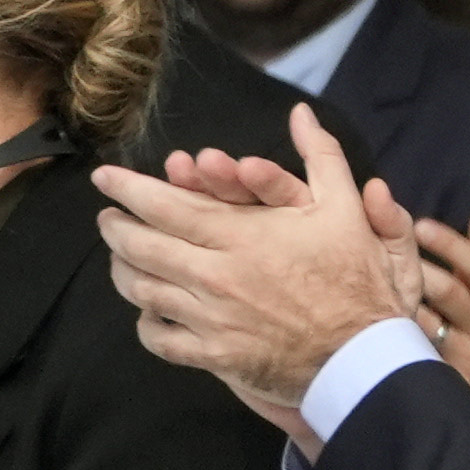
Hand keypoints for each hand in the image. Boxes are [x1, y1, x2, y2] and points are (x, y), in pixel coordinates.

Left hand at [93, 104, 424, 433]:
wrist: (364, 355)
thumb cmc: (358, 279)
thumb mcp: (345, 207)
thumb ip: (320, 155)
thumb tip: (301, 113)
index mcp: (241, 234)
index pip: (166, 205)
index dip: (129, 190)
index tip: (105, 179)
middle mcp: (217, 274)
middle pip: (143, 246)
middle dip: (116, 228)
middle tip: (106, 218)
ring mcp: (211, 318)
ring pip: (145, 291)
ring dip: (123, 271)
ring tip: (118, 258)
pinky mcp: (215, 356)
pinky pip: (162, 339)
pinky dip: (146, 323)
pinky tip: (146, 312)